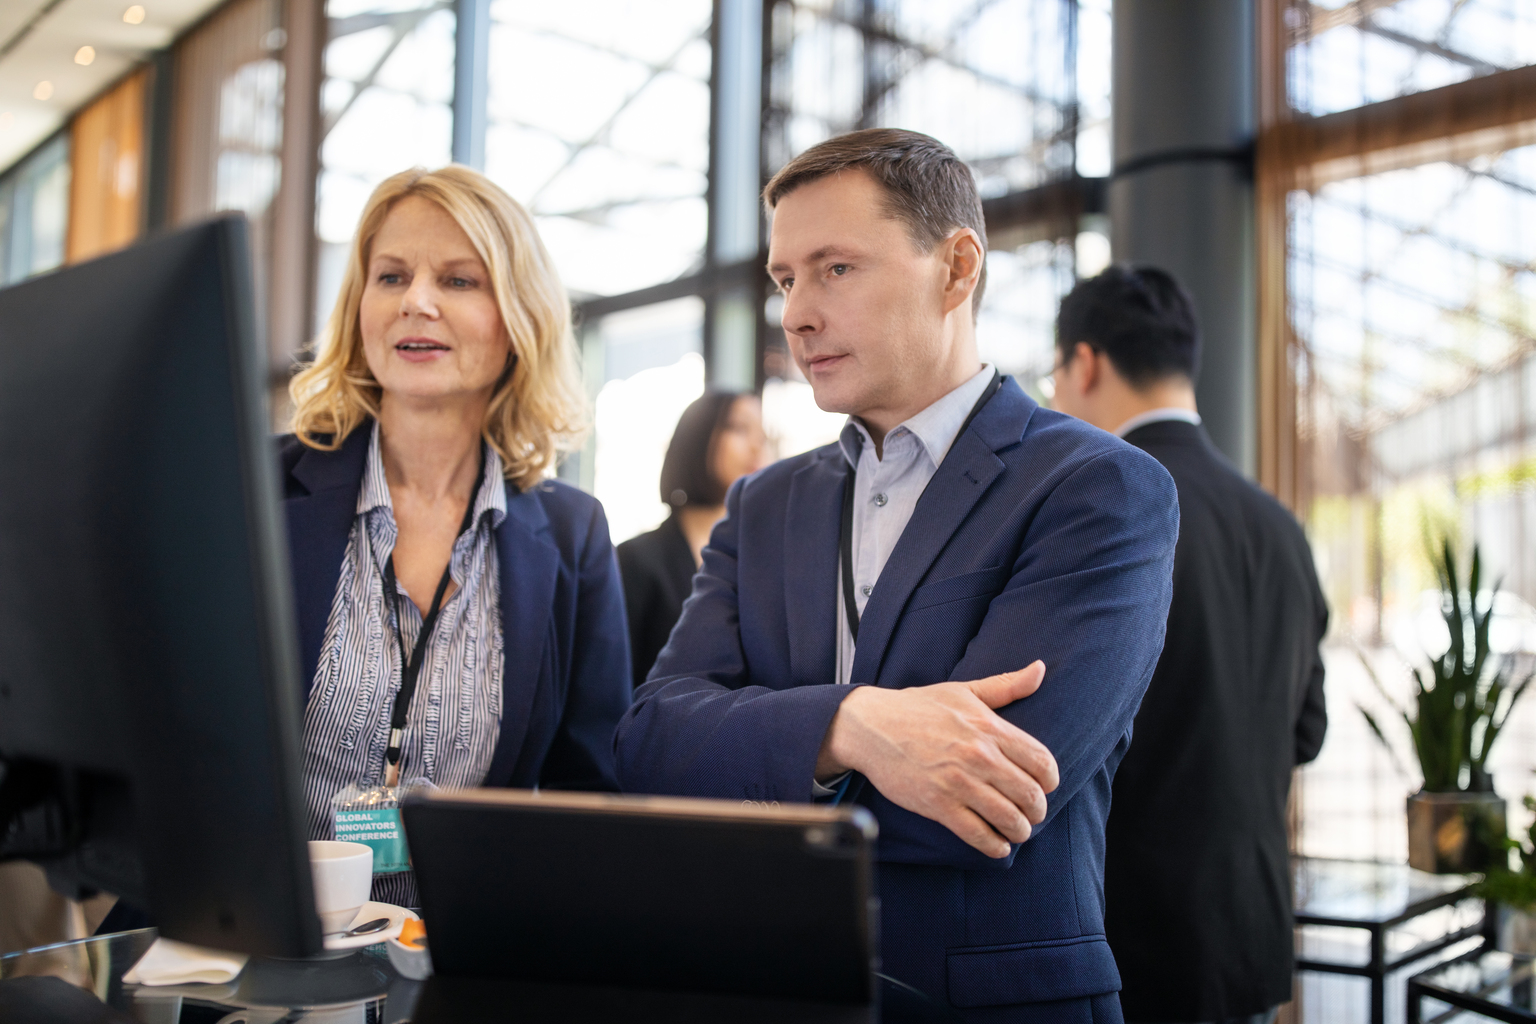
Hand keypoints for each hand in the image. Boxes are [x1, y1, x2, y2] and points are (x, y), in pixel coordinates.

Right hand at [815, 663, 1058, 857]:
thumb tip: (1040, 669)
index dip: (1050, 780)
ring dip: (1019, 830)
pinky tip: (997, 845)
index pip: (1041, 761)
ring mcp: (958, 782)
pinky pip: (978, 833)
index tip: (1045, 786)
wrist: (871, 726)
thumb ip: (1006, 685)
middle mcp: (978, 755)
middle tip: (1032, 813)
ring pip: (1008, 818)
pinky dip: (994, 845)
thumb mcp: (964, 690)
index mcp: (989, 727)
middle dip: (1037, 810)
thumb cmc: (918, 707)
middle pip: (1030, 794)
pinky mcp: (938, 804)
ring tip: (1016, 830)